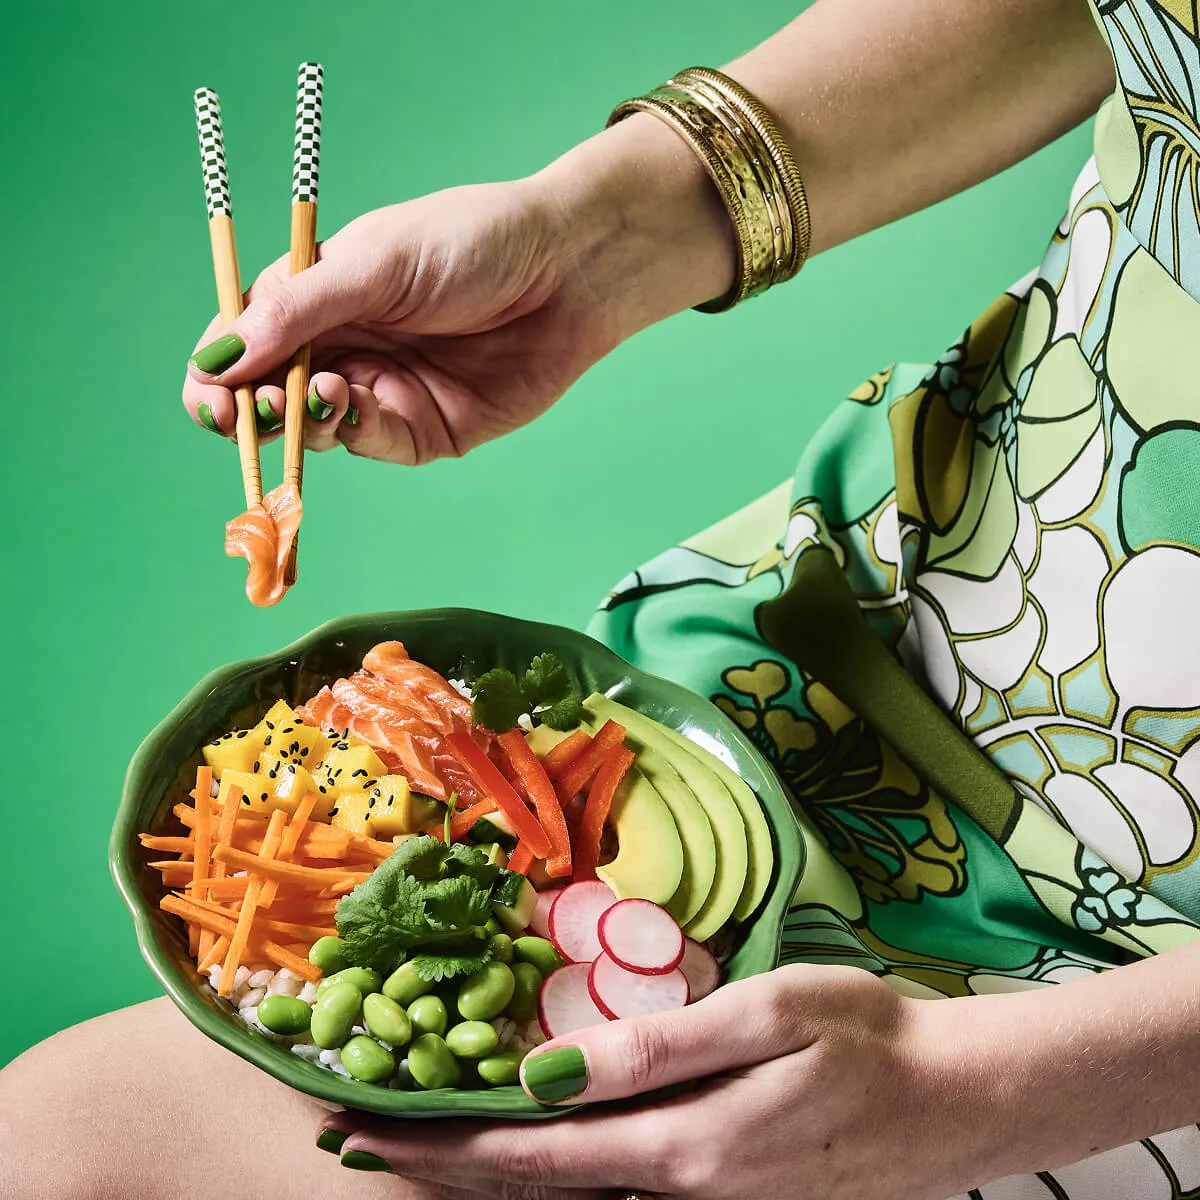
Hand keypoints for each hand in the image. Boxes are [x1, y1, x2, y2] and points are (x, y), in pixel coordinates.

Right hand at [182, 115, 734, 463]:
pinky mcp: (422, 429)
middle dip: (251, 411)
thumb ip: (298, 311)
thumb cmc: (474, 242)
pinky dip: (353, 431)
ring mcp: (381, 392)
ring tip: (315, 393)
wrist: (569, 271)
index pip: (243, 346)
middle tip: (252, 409)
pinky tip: (353, 403)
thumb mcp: (376, 263)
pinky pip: (370, 443)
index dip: (217, 375)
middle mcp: (341, 349)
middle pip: (269, 399)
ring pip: (315, 429)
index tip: (210, 393)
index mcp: (316, 297)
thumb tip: (217, 357)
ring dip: (301, 421)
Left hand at [316, 965, 1006, 1198]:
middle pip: (533, 1189)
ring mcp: (702, 1198)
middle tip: (356, 1142)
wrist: (955, 1102)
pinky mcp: (723, 1188)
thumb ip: (662, 1048)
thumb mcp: (770, 1016)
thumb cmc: (867, 1040)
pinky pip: (611, 1188)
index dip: (440, 1147)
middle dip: (438, 1169)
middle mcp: (679, 1191)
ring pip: (567, 1197)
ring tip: (415, 1145)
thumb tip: (551, 1071)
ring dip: (484, 1172)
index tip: (365, 1131)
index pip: (529, 1157)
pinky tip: (527, 1146)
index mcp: (682, 1149)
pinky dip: (547, 1172)